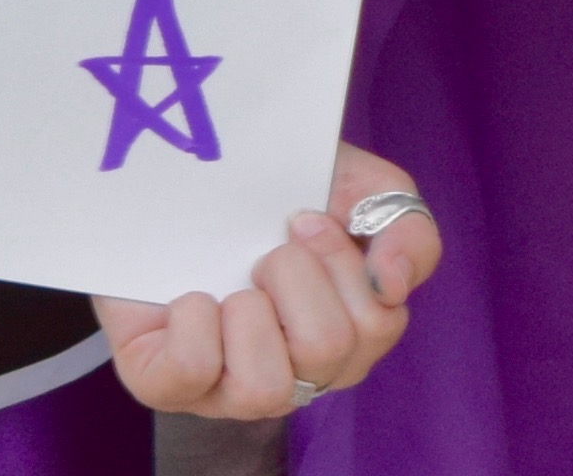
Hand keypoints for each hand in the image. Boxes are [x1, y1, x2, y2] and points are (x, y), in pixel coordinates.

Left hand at [92, 144, 434, 417]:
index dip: (339, 258)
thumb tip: (392, 284)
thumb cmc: (279, 194)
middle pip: (327, 350)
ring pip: (265, 387)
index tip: (304, 217)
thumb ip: (406, 228)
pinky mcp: (166, 385)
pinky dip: (192, 322)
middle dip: (294, 275)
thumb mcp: (359, 189)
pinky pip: (191, 370)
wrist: (188, 180)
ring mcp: (228, 393)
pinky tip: (191, 299)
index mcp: (348, 338)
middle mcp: (296, 377)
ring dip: (248, 310)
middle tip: (266, 251)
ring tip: (232, 287)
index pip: (378, 322)